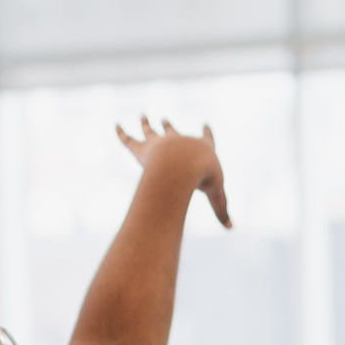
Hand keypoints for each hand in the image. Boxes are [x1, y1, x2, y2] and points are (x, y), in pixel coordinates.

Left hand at [116, 116, 231, 228]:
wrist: (183, 165)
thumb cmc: (202, 177)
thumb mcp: (216, 194)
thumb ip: (221, 210)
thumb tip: (230, 228)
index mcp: (201, 148)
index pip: (207, 138)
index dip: (207, 132)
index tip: (206, 123)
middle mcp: (179, 141)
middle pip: (172, 130)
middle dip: (168, 125)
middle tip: (163, 118)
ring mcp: (160, 143)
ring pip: (151, 132)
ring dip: (146, 124)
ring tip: (142, 116)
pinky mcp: (143, 150)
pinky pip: (129, 140)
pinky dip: (121, 133)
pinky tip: (115, 125)